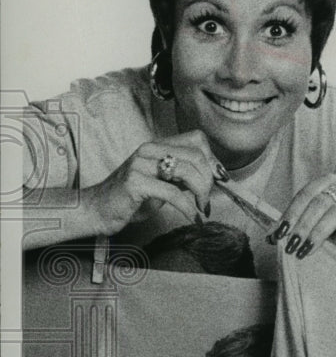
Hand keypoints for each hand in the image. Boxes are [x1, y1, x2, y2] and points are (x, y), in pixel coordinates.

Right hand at [83, 130, 223, 235]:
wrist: (98, 209)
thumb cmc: (131, 198)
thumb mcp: (162, 183)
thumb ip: (183, 177)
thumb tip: (214, 177)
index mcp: (157, 146)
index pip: (197, 139)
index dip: (212, 160)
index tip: (217, 181)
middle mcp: (149, 149)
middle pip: (196, 155)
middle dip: (208, 181)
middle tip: (206, 200)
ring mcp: (141, 164)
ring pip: (187, 171)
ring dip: (201, 194)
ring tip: (199, 208)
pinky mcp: (135, 182)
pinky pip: (172, 193)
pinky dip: (187, 208)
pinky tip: (191, 217)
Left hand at [266, 174, 335, 258]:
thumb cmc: (332, 245)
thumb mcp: (307, 236)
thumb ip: (291, 231)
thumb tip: (269, 237)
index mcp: (324, 187)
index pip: (305, 194)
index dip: (291, 213)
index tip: (278, 235)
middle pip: (319, 201)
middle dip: (302, 226)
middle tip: (292, 246)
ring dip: (320, 230)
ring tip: (307, 249)